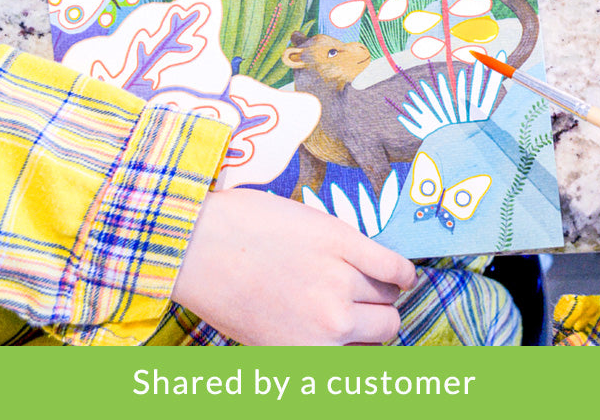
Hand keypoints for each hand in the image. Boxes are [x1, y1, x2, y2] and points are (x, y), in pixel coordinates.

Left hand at [172, 188, 416, 344]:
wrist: (197, 245)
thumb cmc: (224, 290)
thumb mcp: (265, 340)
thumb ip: (309, 344)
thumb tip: (347, 338)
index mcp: (309, 357)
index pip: (366, 357)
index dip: (364, 339)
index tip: (364, 328)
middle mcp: (329, 328)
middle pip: (386, 325)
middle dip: (379, 314)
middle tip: (367, 300)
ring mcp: (338, 283)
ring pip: (388, 292)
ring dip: (383, 286)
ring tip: (372, 276)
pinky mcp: (343, 243)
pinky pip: (393, 264)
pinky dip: (401, 269)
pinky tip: (398, 270)